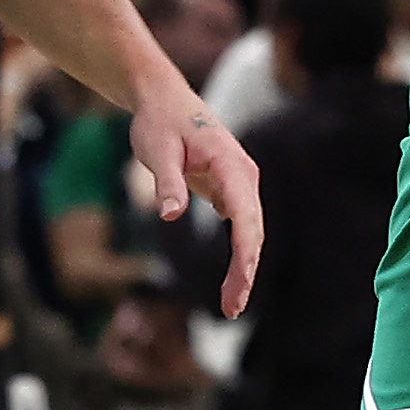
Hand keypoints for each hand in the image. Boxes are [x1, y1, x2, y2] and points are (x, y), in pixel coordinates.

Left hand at [129, 89, 262, 317]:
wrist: (163, 99)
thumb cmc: (159, 122)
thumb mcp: (156, 150)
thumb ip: (167, 183)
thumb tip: (170, 215)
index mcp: (230, 164)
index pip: (245, 214)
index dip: (244, 251)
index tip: (240, 281)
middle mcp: (243, 175)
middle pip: (253, 230)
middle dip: (246, 271)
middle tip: (232, 309)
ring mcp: (240, 183)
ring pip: (250, 232)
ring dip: (244, 268)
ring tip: (232, 305)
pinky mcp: (230, 190)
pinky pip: (241, 227)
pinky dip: (239, 255)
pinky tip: (232, 281)